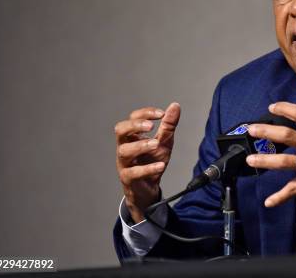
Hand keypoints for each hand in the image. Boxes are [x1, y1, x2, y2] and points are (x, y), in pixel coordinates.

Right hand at [114, 102, 180, 222]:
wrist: (149, 189)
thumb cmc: (152, 162)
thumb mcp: (164, 142)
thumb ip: (168, 125)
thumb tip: (175, 105)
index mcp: (132, 136)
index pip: (132, 118)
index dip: (145, 113)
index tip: (161, 114)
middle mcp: (125, 147)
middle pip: (120, 131)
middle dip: (135, 126)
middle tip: (150, 126)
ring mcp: (125, 163)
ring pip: (124, 151)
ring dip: (140, 146)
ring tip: (156, 144)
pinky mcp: (128, 178)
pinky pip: (133, 173)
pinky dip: (147, 168)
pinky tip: (160, 165)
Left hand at [245, 95, 295, 217]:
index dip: (285, 108)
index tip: (273, 106)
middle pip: (286, 135)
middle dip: (266, 131)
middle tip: (251, 129)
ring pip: (284, 161)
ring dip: (265, 161)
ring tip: (250, 160)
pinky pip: (294, 190)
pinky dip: (280, 197)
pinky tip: (268, 201)